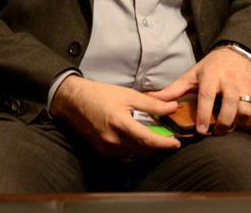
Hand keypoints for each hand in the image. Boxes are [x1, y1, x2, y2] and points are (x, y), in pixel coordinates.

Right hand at [51, 75, 180, 156]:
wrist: (74, 101)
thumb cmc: (100, 94)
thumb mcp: (128, 95)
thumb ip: (151, 104)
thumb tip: (172, 107)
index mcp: (120, 124)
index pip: (148, 140)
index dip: (164, 143)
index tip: (176, 143)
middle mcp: (113, 140)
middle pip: (143, 149)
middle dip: (158, 146)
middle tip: (169, 139)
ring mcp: (107, 148)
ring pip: (135, 154)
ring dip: (147, 148)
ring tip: (155, 138)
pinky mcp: (103, 151)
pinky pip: (125, 155)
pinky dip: (135, 149)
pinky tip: (138, 140)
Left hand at [148, 46, 250, 134]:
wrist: (236, 53)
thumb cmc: (210, 68)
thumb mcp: (191, 75)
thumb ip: (172, 90)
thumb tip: (150, 99)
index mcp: (211, 76)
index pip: (207, 96)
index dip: (203, 115)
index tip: (200, 130)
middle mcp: (230, 80)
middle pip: (230, 105)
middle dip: (223, 123)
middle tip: (216, 132)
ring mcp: (246, 85)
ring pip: (246, 110)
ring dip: (238, 123)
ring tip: (229, 127)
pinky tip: (242, 124)